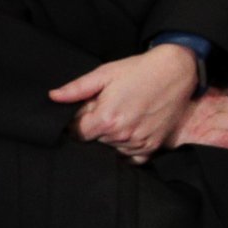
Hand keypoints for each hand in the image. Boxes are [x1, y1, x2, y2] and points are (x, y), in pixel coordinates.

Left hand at [50, 45, 199, 161]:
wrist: (175, 71)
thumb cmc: (138, 70)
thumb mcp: (104, 74)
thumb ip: (76, 89)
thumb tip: (52, 97)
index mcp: (106, 119)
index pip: (77, 134)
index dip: (76, 123)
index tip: (83, 113)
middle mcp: (122, 135)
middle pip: (95, 141)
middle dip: (95, 127)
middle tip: (106, 108)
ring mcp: (139, 142)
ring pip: (112, 148)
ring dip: (111, 136)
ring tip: (122, 114)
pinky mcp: (153, 146)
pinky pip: (131, 157)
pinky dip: (127, 147)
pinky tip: (130, 129)